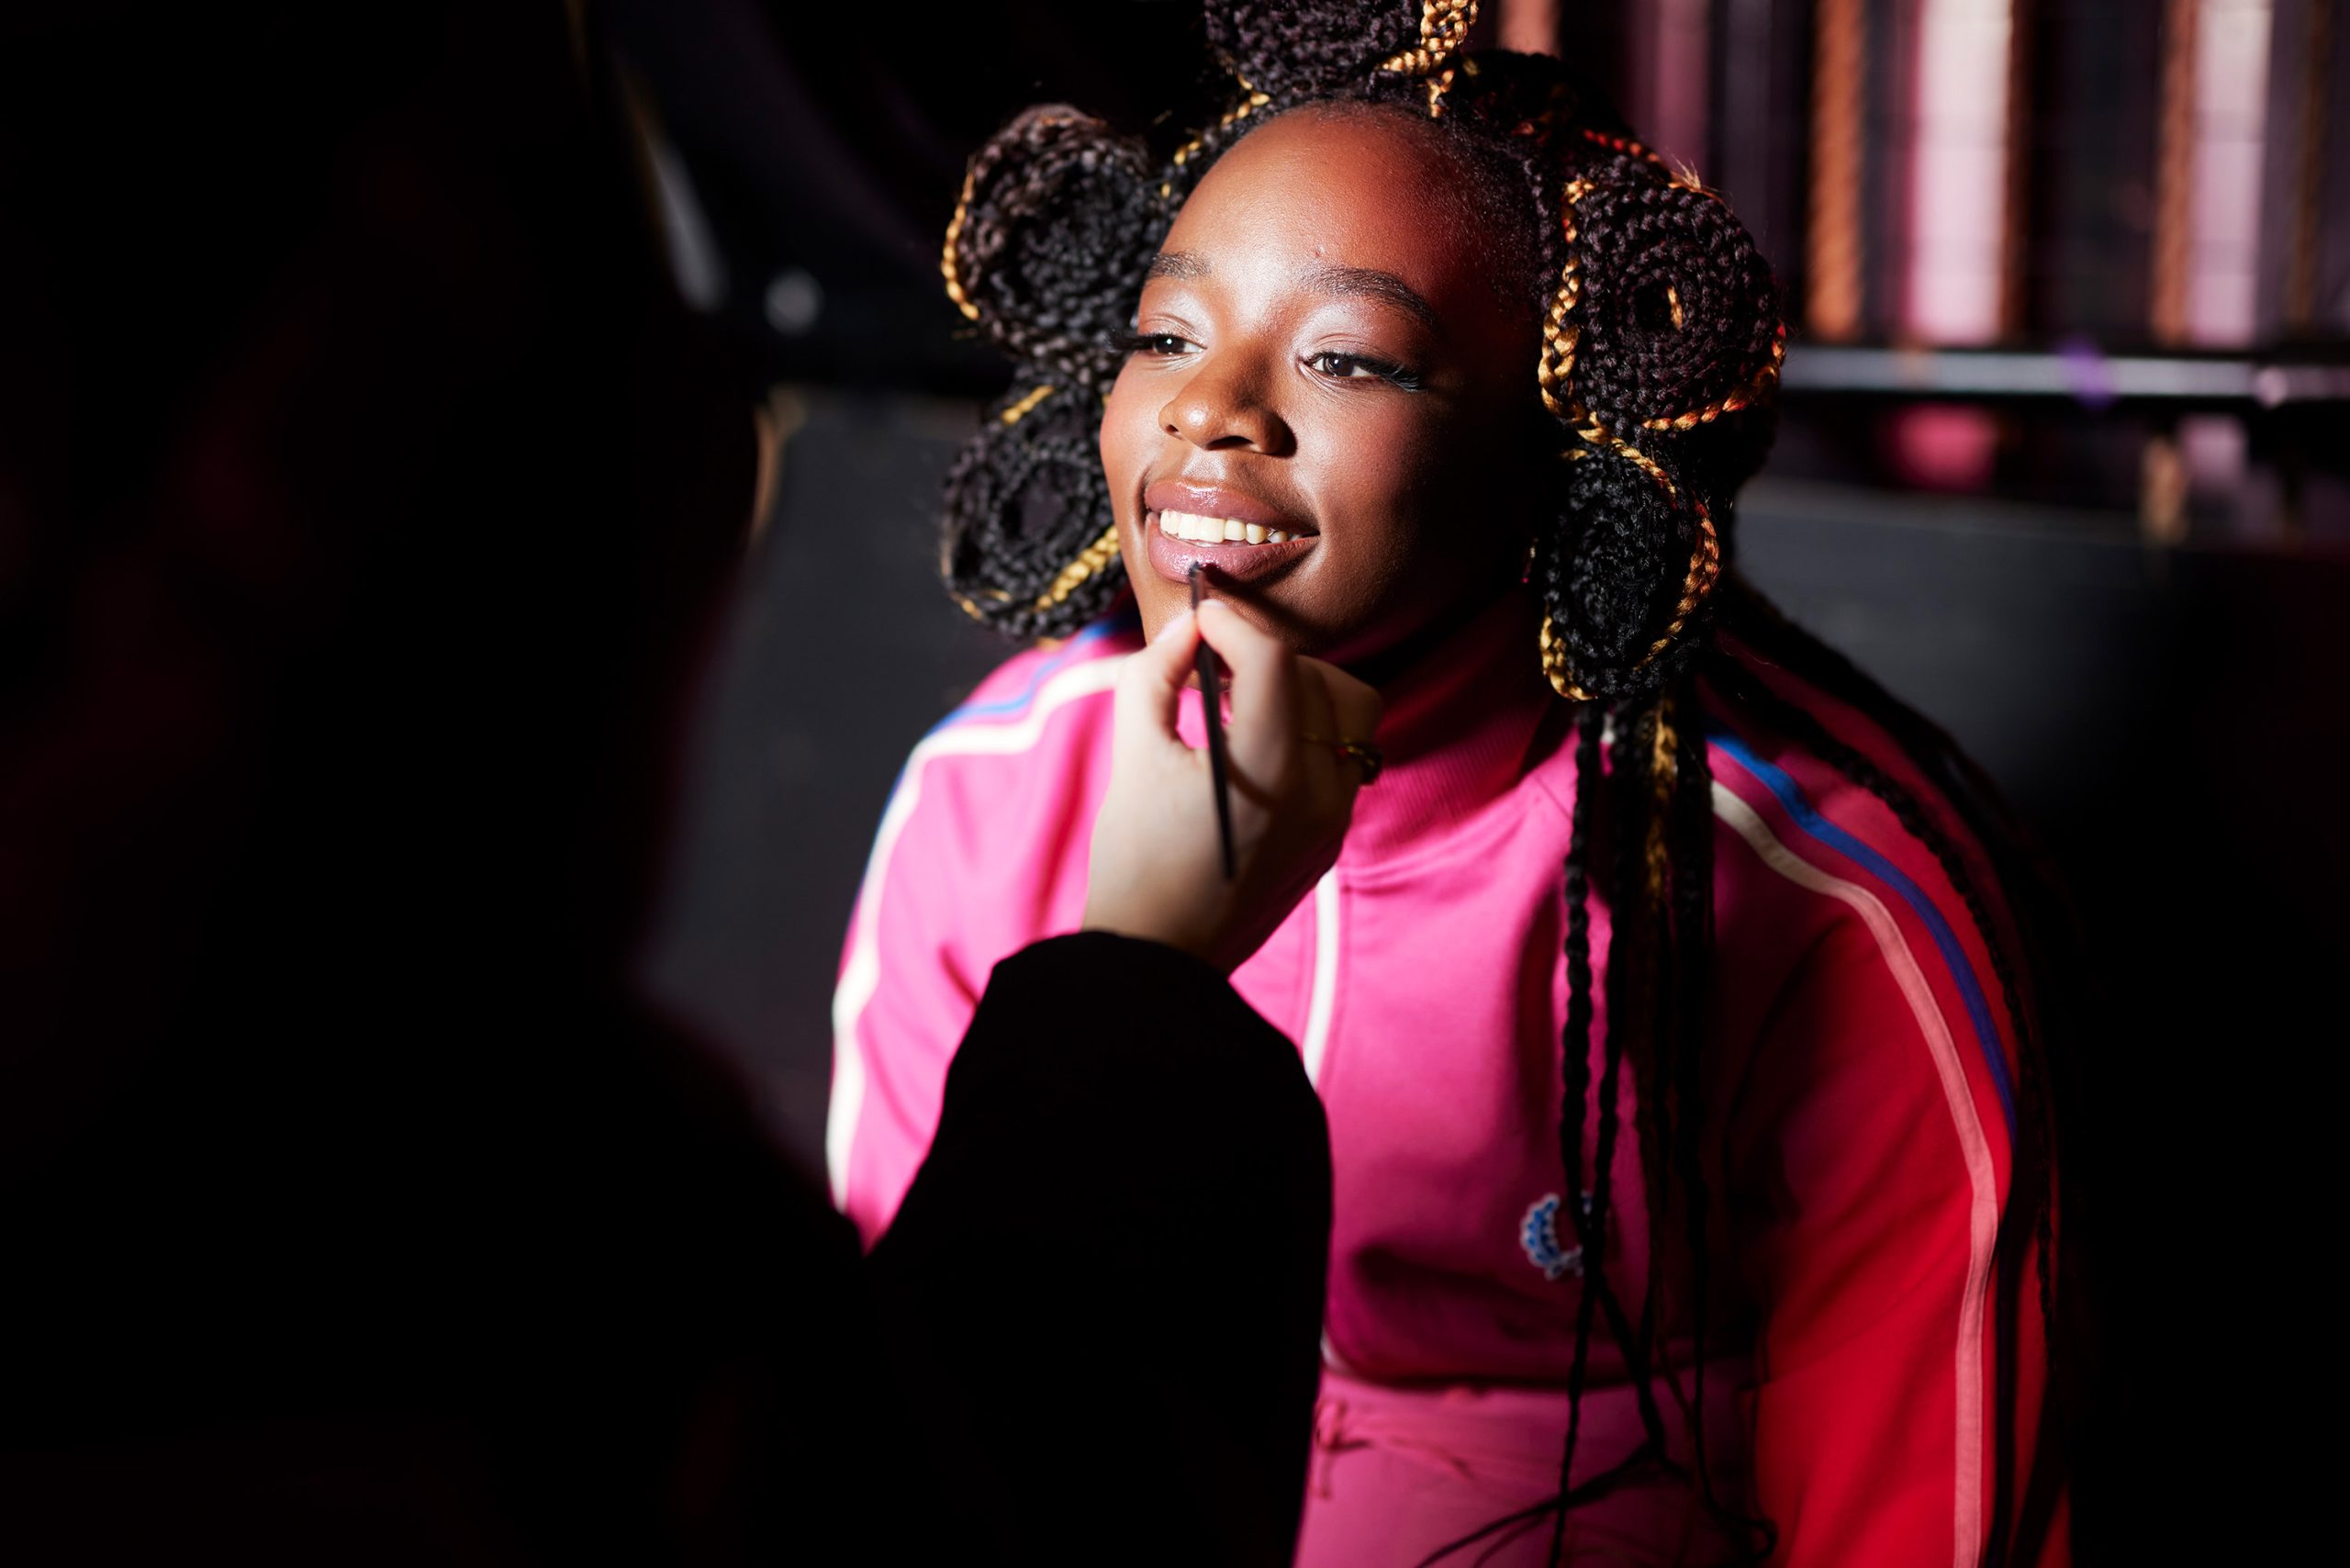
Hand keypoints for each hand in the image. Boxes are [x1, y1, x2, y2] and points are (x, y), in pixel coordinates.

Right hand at [1083, 600, 1381, 973]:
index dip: (1234, 624)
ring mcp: (1333, 818)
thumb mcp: (1132, 756)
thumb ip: (1153, 675)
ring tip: (1243, 700)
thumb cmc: (1135, 860)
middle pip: (1321, 678)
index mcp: (1267, 770)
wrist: (1160, 960)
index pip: (1273, 660)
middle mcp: (1317, 792)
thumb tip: (1187, 628)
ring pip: (1350, 715)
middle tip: (1217, 660)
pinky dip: (1307, 732)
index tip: (1202, 618)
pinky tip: (1255, 744)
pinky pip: (1342, 757)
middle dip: (1268, 656)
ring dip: (1301, 690)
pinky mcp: (1332, 837)